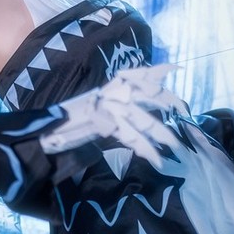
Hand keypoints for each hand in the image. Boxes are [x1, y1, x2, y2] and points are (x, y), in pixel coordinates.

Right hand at [41, 64, 186, 168]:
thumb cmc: (70, 121)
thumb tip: (135, 108)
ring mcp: (109, 109)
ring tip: (177, 147)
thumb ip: (115, 105)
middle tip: (186, 115)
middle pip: (147, 95)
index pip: (138, 75)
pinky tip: (157, 159)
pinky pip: (131, 138)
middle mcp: (112, 94)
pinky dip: (145, 150)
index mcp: (110, 88)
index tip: (176, 74)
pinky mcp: (106, 126)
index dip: (157, 74)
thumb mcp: (96, 107)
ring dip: (162, 134)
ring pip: (143, 120)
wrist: (48, 130)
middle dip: (169, 104)